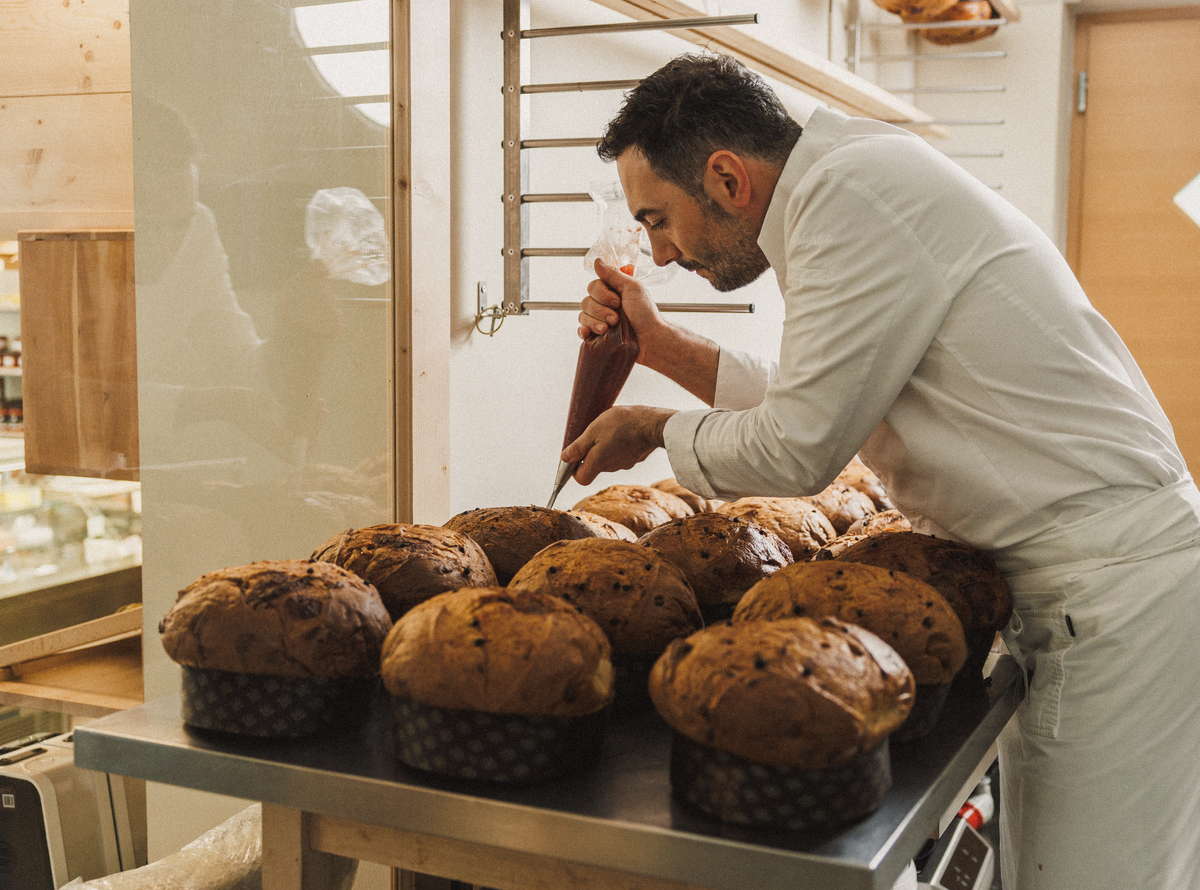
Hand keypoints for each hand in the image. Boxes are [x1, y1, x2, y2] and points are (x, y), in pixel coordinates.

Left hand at [561, 405, 676, 485]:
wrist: (654, 424)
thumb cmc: (623, 424)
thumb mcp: (594, 430)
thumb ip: (579, 446)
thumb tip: (565, 458)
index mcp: (599, 463)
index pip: (581, 478)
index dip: (574, 469)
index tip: (575, 455)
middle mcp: (612, 467)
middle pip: (595, 467)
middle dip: (591, 453)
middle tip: (593, 434)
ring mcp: (626, 463)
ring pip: (609, 459)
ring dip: (606, 447)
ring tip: (611, 429)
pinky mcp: (637, 457)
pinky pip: (622, 453)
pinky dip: (620, 445)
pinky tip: (624, 431)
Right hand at [578, 259, 666, 363]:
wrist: (648, 338)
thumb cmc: (645, 313)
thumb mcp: (633, 288)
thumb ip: (613, 274)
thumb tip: (597, 260)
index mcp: (611, 292)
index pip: (593, 286)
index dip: (602, 294)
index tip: (618, 302)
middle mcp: (603, 305)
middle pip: (586, 301)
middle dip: (601, 310)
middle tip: (616, 318)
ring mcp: (598, 320)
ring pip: (583, 315)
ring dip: (596, 322)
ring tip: (610, 328)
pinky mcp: (596, 336)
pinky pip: (581, 330)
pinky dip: (584, 331)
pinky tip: (590, 333)